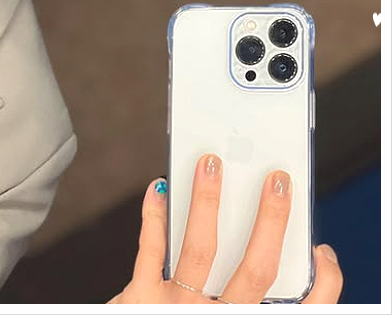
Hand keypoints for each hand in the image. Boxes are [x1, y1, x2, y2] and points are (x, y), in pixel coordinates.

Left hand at [107, 154, 342, 303]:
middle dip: (271, 222)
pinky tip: (160, 187)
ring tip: (211, 164)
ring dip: (207, 202)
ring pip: (201, 250)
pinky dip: (155, 215)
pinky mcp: (142, 300)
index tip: (320, 250)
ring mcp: (179, 310)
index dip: (322, 284)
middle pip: (257, 272)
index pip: (304, 312)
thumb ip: (240, 291)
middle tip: (278, 180)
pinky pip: (150, 250)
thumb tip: (261, 243)